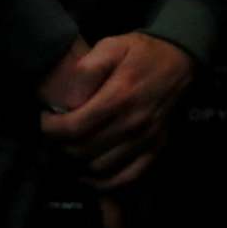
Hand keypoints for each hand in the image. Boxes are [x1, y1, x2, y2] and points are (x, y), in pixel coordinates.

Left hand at [39, 33, 195, 189]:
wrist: (181, 58)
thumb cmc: (141, 52)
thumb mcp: (111, 45)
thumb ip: (86, 69)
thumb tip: (68, 100)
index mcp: (120, 96)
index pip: (73, 127)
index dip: (50, 129)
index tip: (46, 120)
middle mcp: (134, 122)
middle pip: (82, 150)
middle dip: (60, 145)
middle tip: (58, 133)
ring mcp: (147, 137)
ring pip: (99, 167)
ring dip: (79, 162)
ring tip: (73, 146)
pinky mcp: (156, 147)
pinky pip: (126, 177)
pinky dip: (105, 181)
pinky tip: (92, 170)